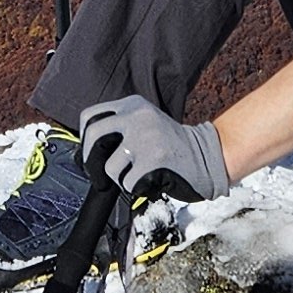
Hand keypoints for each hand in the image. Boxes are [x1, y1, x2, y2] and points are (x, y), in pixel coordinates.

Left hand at [78, 94, 228, 204]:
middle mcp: (137, 117)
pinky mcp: (153, 160)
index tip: (90, 153)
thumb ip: (120, 127)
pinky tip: (150, 180)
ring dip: (120, 179)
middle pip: (93, 139)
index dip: (85, 140)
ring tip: (137, 175)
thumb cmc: (172, 145)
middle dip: (91, 164)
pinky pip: (127, 183)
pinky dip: (136, 188)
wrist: (207, 156)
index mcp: (133, 105)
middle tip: (99, 178)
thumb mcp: (145, 122)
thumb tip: (86, 152)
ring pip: (110, 168)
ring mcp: (145, 138)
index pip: (90, 117)